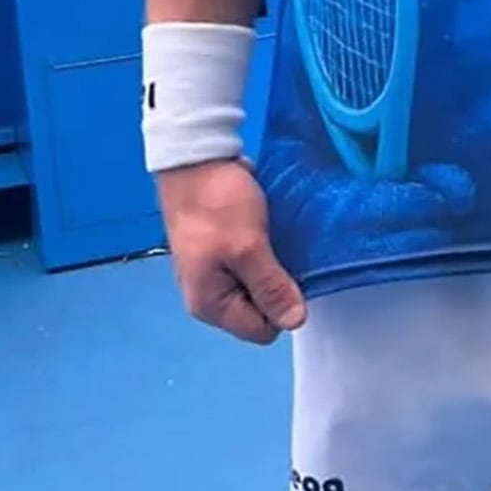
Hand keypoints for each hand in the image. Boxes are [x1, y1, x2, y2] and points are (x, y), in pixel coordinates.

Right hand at [156, 158, 308, 345]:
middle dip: (277, 287)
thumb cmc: (217, 205)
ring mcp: (215, 274)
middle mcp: (209, 296)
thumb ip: (272, 288)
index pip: (262, 330)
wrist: (195, 160)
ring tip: (280, 242)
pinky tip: (272, 234)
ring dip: (273, 268)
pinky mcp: (223, 252)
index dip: (282, 306)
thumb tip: (295, 321)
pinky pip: (253, 266)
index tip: (288, 274)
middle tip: (283, 254)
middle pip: (260, 311)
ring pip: (259, 286)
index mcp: (210, 305)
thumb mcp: (249, 249)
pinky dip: (265, 254)